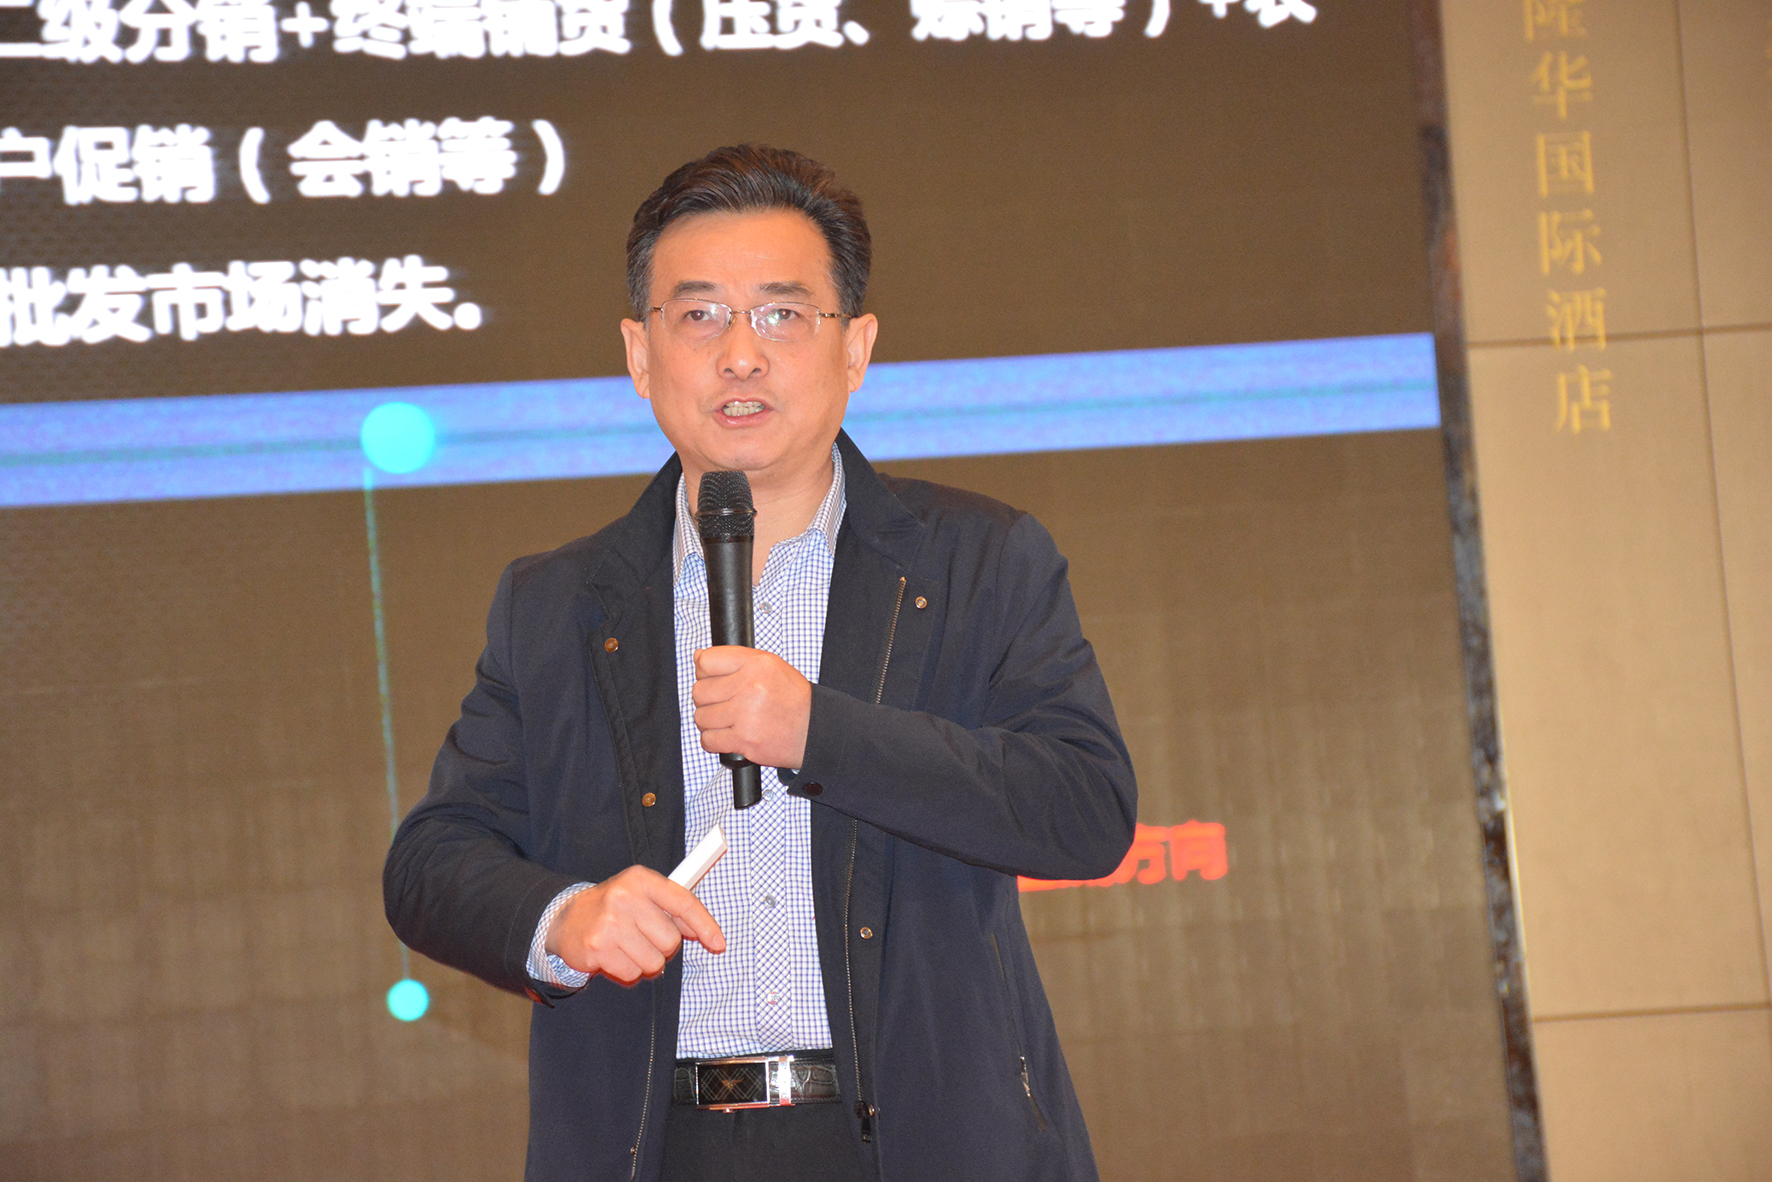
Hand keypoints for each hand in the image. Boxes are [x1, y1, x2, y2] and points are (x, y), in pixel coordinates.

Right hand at [545, 865, 724, 985]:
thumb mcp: (641, 895)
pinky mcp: (597, 948)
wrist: (565, 919)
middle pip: (671, 941)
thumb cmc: (613, 909)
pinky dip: (626, 972)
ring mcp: (610, 923)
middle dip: (661, 947)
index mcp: (641, 879)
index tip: (718, 943)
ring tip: (626, 947)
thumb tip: (704, 933)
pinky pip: (632, 974)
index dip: (705, 925)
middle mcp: (625, 897)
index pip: (684, 902)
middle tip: (641, 938)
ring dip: (643, 962)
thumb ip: (672, 909)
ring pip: (653, 962)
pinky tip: (612, 956)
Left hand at [691, 646, 812, 769]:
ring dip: (710, 722)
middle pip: (699, 691)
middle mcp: (751, 686)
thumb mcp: (770, 666)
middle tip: (723, 704)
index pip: (706, 661)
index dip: (704, 672)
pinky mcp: (744, 740)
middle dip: (707, 700)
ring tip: (728, 721)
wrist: (815, 730)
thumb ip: (734, 659)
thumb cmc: (793, 699)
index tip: (711, 680)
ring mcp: (746, 714)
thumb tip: (698, 656)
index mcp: (757, 664)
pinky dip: (713, 740)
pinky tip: (728, 735)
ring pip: (701, 717)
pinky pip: (707, 740)